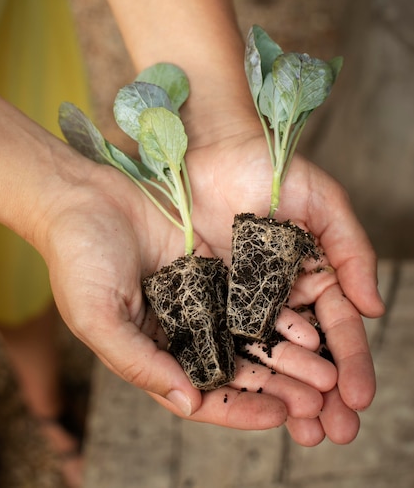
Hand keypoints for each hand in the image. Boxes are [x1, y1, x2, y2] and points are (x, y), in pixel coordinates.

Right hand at [39, 152, 334, 429]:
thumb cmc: (77, 256)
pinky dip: (277, 310)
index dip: (239, 409)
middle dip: (276, 386)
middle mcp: (180, 329)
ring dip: (286, 354)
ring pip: (250, 334)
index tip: (279, 417)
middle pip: (235, 368)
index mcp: (152, 351)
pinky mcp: (213, 264)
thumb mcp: (97, 317)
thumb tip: (188, 402)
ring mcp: (199, 296)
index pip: (200, 393)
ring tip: (324, 369)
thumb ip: (139, 363)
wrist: (84, 195)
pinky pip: (250, 293)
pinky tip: (307, 321)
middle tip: (318, 399)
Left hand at [186, 126, 384, 441]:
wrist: (210, 150)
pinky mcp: (208, 295)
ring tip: (304, 432)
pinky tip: (256, 401)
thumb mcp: (322, 201)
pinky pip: (227, 336)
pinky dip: (244, 370)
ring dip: (289, 393)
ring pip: (271, 353)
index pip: (338, 326)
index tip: (359, 399)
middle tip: (337, 433)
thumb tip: (375, 307)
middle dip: (325, 394)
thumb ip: (352, 249)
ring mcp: (244, 297)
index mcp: (313, 272)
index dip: (352, 363)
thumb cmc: (270, 168)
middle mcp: (281, 292)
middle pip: (309, 350)